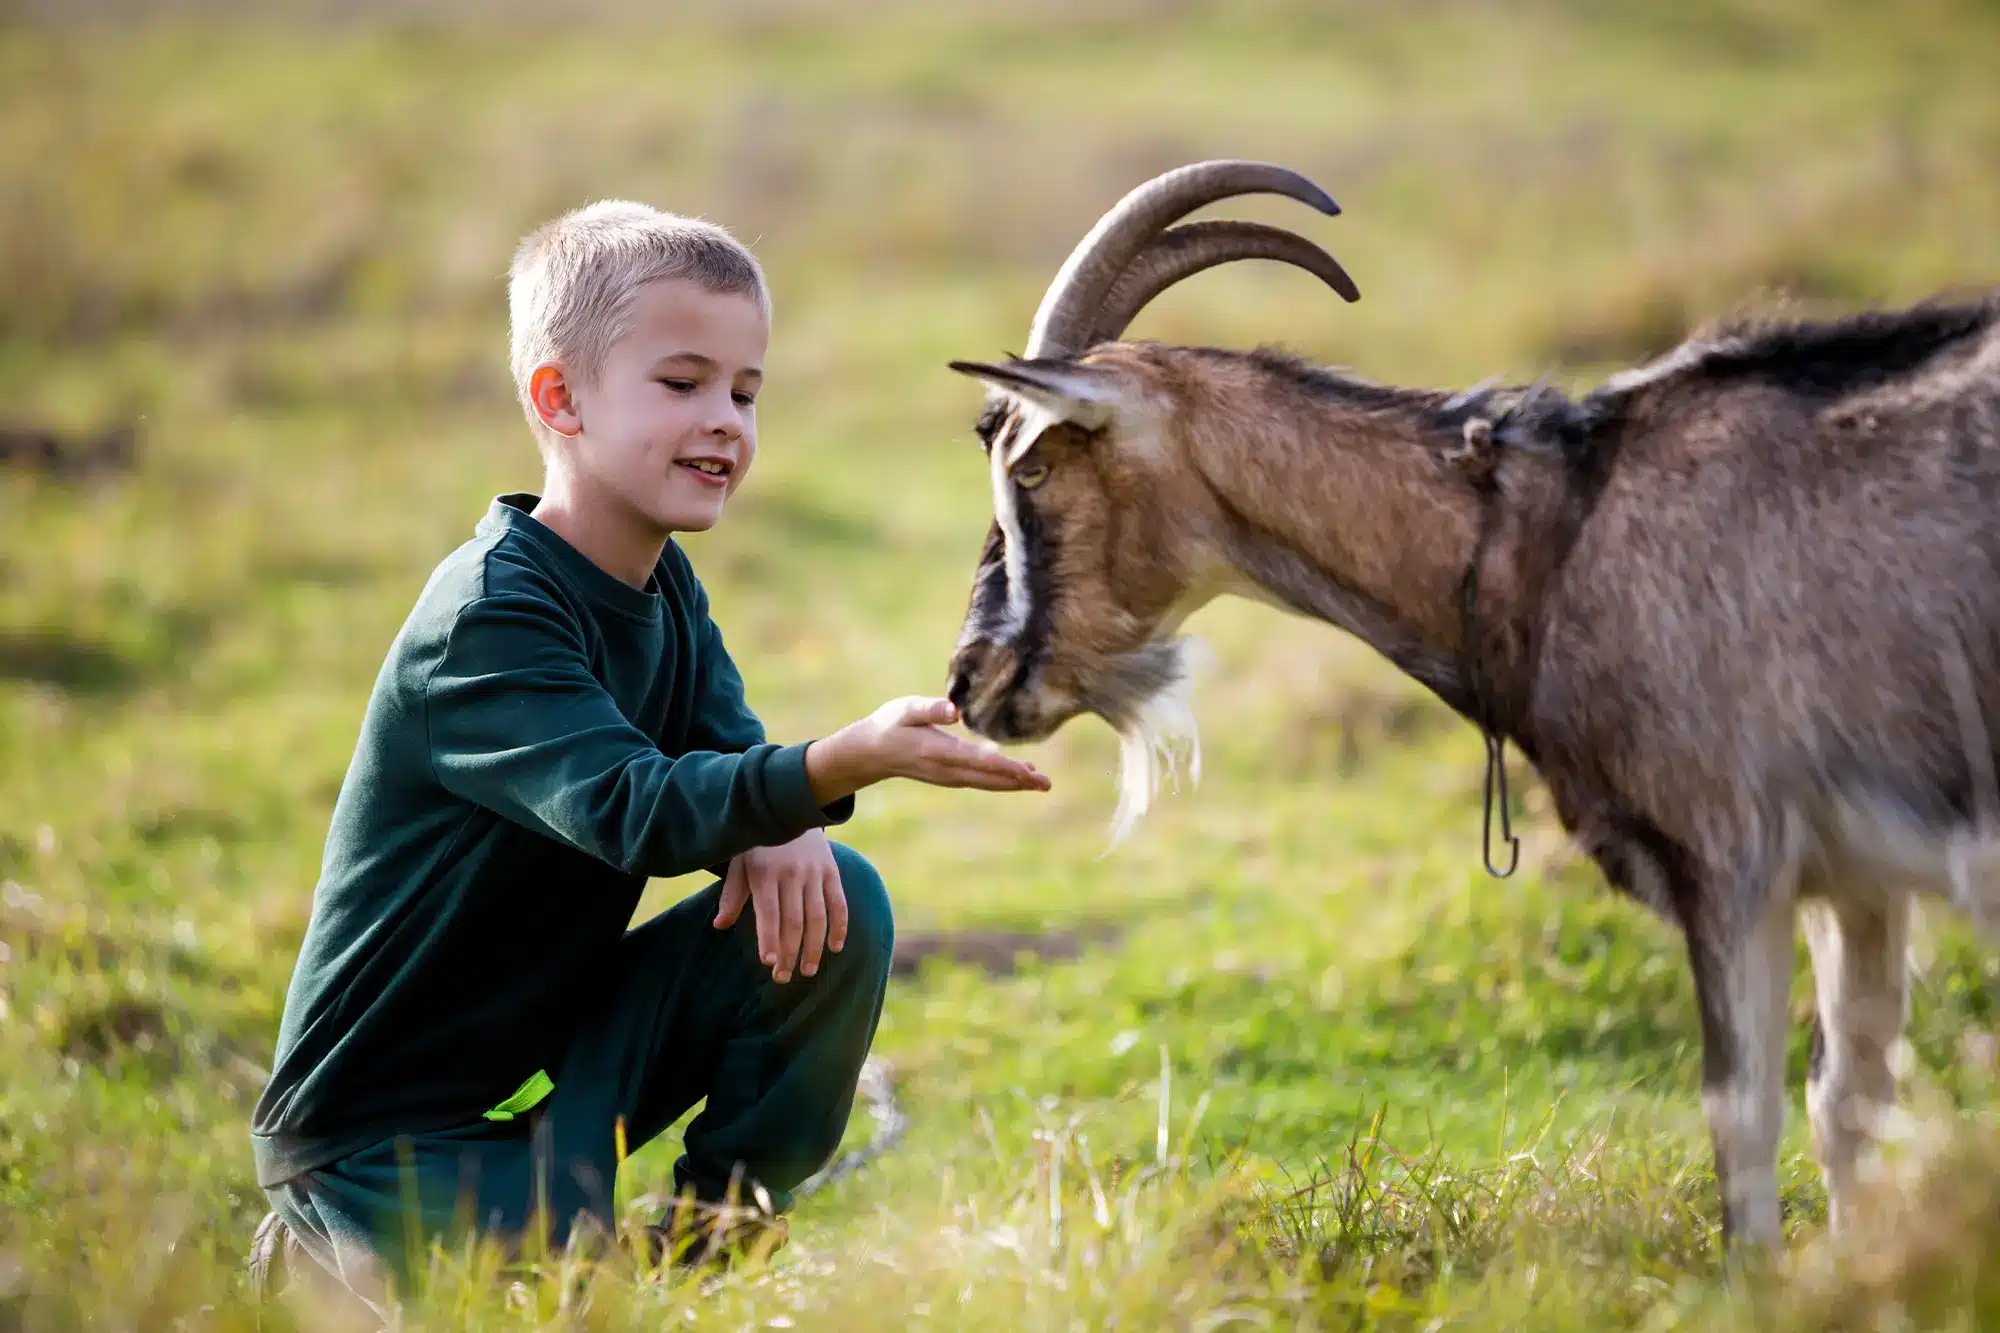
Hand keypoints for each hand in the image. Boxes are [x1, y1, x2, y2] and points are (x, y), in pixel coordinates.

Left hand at [712, 828, 846, 982]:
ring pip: (817, 917)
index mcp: (765, 873)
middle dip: (789, 952)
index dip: (769, 938)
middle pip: (793, 921)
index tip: (770, 963)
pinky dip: (840, 926)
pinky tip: (835, 947)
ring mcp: (814, 872)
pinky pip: (839, 903)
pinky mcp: (831, 871)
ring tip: (808, 971)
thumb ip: (732, 894)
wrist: (790, 807)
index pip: (768, 912)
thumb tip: (720, 925)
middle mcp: (791, 873)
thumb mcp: (739, 862)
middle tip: (784, 978)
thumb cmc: (758, 843)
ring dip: (814, 947)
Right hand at [804, 697, 1051, 804]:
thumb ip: (929, 709)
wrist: (871, 752)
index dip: (1005, 767)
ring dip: (1013, 783)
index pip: (979, 761)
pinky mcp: (949, 777)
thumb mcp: (905, 709)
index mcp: (939, 751)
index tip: (1027, 772)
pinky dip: (1000, 780)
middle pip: (989, 778)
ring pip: (987, 782)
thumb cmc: (890, 724)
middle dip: (1018, 781)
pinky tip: (1018, 776)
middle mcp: (947, 770)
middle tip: (1046, 783)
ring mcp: (948, 777)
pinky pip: (980, 781)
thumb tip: (954, 711)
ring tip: (1039, 781)